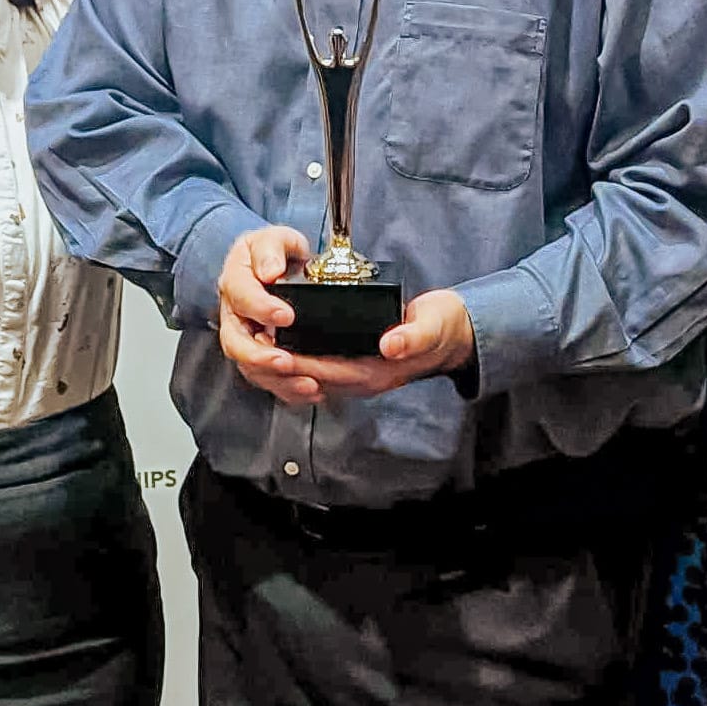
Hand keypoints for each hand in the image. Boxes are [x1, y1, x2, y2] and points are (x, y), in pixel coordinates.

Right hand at [217, 226, 313, 404]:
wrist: (272, 268)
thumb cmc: (272, 254)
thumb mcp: (275, 238)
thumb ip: (272, 248)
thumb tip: (270, 270)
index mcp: (235, 280)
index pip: (241, 296)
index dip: (261, 308)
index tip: (286, 315)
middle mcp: (234, 314)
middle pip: (235, 342)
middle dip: (260, 356)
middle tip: (286, 361)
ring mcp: (244, 337)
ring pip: (249, 367)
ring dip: (277, 379)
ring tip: (308, 383)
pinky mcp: (258, 355)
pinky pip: (267, 378)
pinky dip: (288, 389)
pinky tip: (311, 390)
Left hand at [271, 290, 475, 402]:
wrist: (454, 336)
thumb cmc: (442, 329)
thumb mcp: (432, 326)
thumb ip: (412, 336)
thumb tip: (390, 345)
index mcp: (376, 372)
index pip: (326, 372)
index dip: (298, 364)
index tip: (272, 351)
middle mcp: (362, 379)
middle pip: (311, 378)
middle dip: (280, 367)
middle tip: (252, 345)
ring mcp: (358, 374)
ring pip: (311, 376)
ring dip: (284, 366)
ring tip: (258, 344)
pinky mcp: (355, 365)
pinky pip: (319, 368)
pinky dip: (299, 359)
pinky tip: (283, 343)